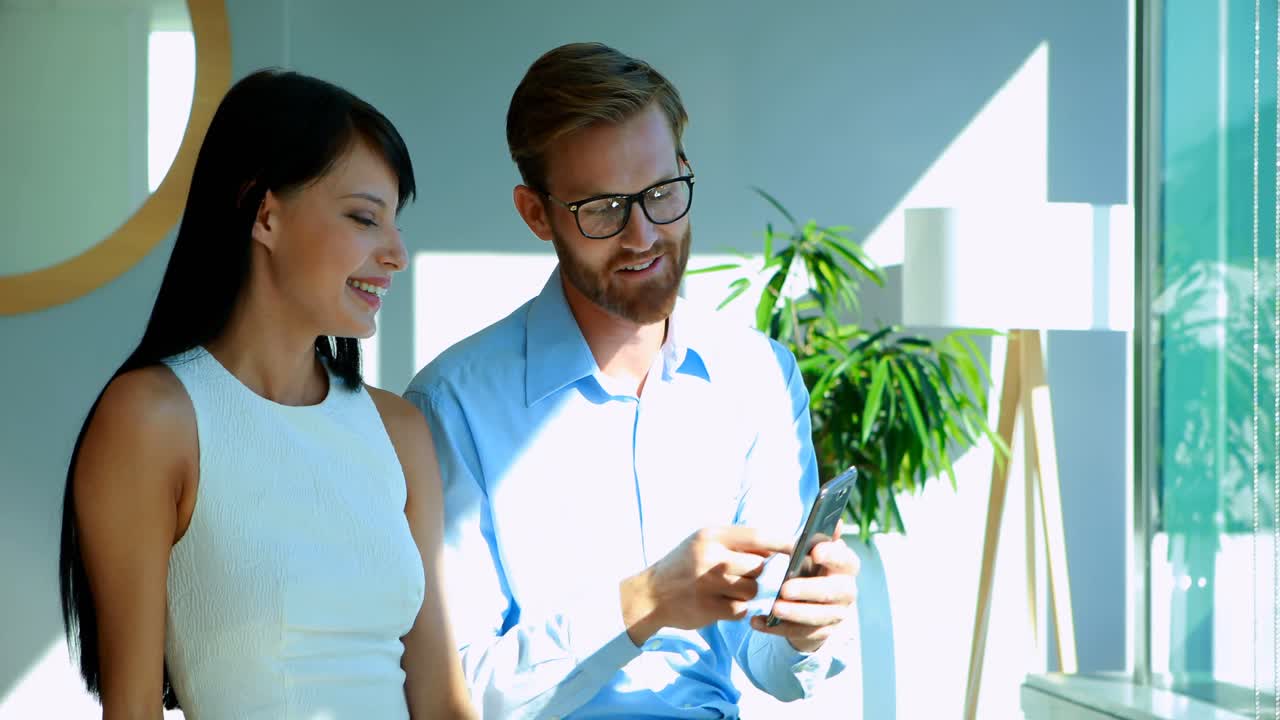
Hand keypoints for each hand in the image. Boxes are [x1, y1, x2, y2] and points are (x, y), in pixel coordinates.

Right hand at [620, 526, 793, 644]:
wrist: (650, 595)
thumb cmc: (684, 565)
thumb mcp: (704, 543)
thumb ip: (736, 544)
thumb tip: (777, 548)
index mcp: (711, 536)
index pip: (757, 536)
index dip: (782, 543)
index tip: (799, 549)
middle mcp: (710, 557)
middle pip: (759, 566)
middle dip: (764, 573)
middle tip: (760, 577)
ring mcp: (708, 584)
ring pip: (752, 589)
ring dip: (750, 593)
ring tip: (734, 590)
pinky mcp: (708, 608)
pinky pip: (741, 610)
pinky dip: (739, 609)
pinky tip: (725, 603)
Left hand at [750, 519, 859, 652]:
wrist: (813, 601)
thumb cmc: (811, 567)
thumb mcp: (815, 551)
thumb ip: (822, 537)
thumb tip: (835, 519)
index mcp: (846, 567)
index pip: (846, 560)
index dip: (832, 556)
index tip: (814, 551)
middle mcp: (846, 592)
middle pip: (832, 592)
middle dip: (808, 590)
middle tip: (785, 588)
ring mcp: (835, 615)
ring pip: (817, 616)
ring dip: (795, 612)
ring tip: (773, 607)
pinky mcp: (820, 633)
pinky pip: (799, 633)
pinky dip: (777, 628)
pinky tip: (758, 622)